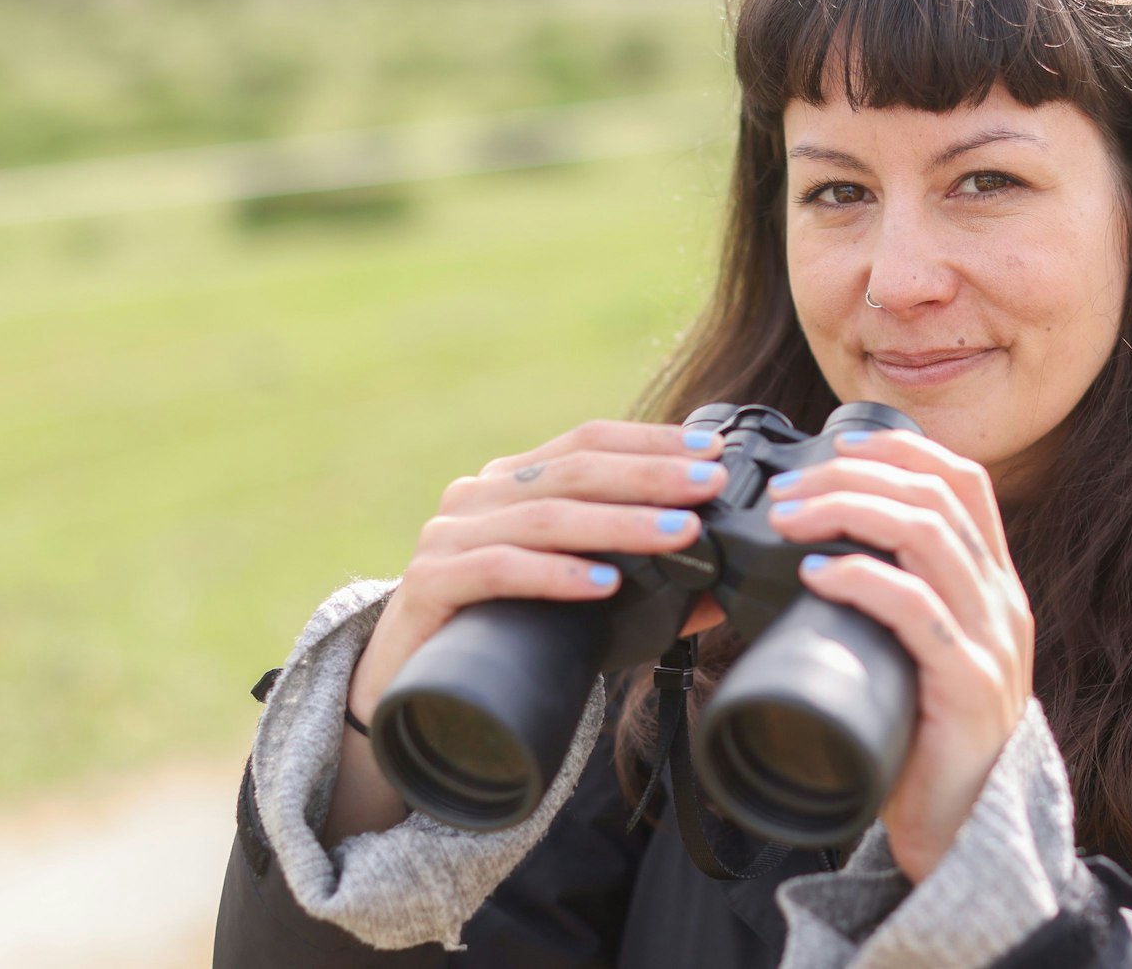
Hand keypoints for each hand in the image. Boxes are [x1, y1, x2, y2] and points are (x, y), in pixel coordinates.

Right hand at [349, 421, 731, 724]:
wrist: (408, 691)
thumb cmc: (503, 635)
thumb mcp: (576, 598)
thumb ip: (643, 586)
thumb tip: (723, 589)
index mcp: (510, 481)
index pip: (586, 441)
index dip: (651, 442)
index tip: (712, 452)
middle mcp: (476, 496)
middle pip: (573, 471)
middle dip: (649, 477)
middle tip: (709, 486)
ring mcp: (447, 536)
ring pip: (544, 516)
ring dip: (620, 522)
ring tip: (679, 533)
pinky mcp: (428, 584)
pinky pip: (500, 569)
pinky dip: (557, 573)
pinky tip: (605, 581)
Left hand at [765, 428, 1033, 882]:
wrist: (962, 829)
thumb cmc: (924, 738)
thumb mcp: (914, 654)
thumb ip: (888, 606)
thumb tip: (810, 556)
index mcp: (991, 585)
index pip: (964, 482)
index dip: (901, 450)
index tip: (836, 447)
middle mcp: (1001, 601)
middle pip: (935, 497)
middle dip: (854, 478)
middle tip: (788, 494)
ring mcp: (991, 641)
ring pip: (928, 536)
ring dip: (848, 512)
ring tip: (790, 520)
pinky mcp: (969, 685)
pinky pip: (916, 609)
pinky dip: (861, 578)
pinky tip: (818, 572)